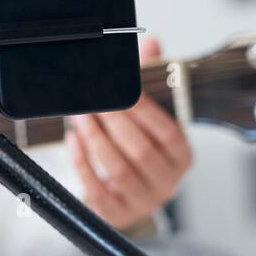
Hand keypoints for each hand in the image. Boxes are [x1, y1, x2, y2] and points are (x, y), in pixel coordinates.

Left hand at [63, 38, 192, 230]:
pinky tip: (73, 141)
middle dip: (113, 122)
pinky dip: (82, 163)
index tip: (125, 91)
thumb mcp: (151, 117)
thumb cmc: (141, 150)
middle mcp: (167, 181)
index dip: (145, 111)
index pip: (167, 132)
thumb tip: (150, 43)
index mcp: (182, 156)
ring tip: (80, 116)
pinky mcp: (116, 213)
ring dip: (95, 140)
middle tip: (93, 100)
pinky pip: (97, 188)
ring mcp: (143, 200)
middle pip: (140, 150)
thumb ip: (150, 79)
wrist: (131, 197)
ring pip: (117, 169)